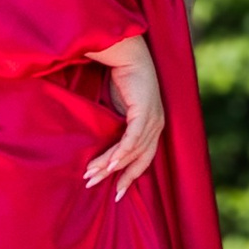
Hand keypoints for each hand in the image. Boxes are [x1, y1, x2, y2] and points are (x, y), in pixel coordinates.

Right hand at [85, 33, 163, 198]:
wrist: (129, 55)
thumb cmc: (124, 80)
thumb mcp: (121, 110)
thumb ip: (117, 128)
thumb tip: (105, 146)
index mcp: (154, 128)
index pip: (143, 160)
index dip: (130, 177)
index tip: (116, 192)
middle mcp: (157, 126)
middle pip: (138, 160)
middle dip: (118, 177)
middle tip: (97, 187)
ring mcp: (153, 120)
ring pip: (131, 151)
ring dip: (109, 164)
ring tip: (91, 174)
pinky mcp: (145, 112)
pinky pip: (132, 138)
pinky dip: (121, 152)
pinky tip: (110, 163)